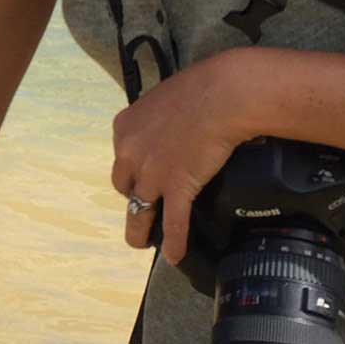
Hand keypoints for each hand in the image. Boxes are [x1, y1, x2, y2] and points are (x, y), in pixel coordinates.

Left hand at [110, 52, 255, 264]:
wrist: (223, 94)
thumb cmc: (203, 88)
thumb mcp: (167, 98)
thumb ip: (160, 118)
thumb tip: (172, 126)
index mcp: (125, 127)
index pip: (121, 157)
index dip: (133, 169)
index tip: (142, 174)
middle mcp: (130, 152)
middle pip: (125, 184)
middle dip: (135, 194)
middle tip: (147, 203)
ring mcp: (152, 173)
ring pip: (138, 210)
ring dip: (138, 229)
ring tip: (141, 242)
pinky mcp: (177, 187)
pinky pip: (173, 223)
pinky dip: (174, 242)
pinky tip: (174, 255)